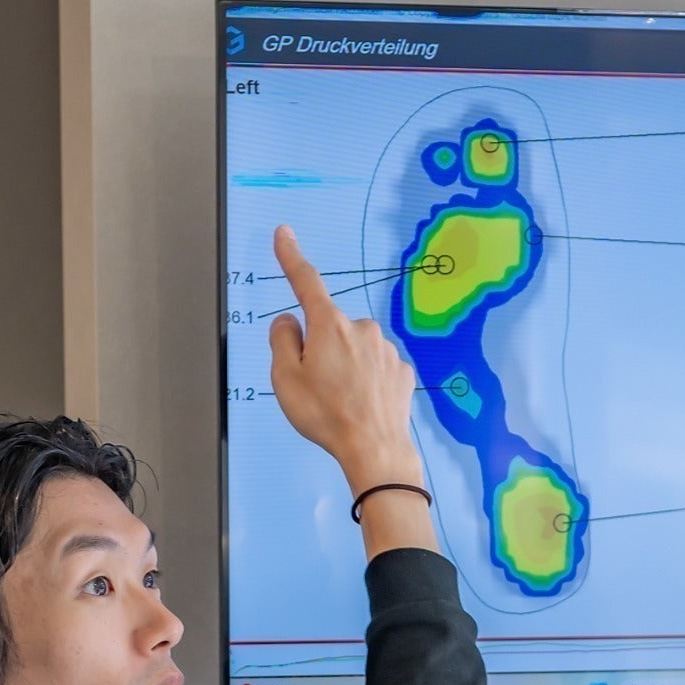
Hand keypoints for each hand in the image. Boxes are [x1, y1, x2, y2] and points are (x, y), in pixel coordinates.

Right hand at [266, 226, 434, 554]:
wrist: (375, 449)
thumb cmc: (326, 416)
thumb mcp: (285, 379)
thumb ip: (282, 342)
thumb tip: (289, 322)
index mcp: (329, 325)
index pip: (306, 281)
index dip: (292, 257)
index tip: (284, 235)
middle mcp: (361, 327)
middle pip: (329, 329)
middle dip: (320, 349)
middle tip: (316, 387)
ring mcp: (386, 348)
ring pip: (354, 349)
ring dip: (345, 367)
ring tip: (341, 402)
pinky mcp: (402, 370)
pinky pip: (375, 367)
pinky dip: (366, 381)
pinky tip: (363, 405)